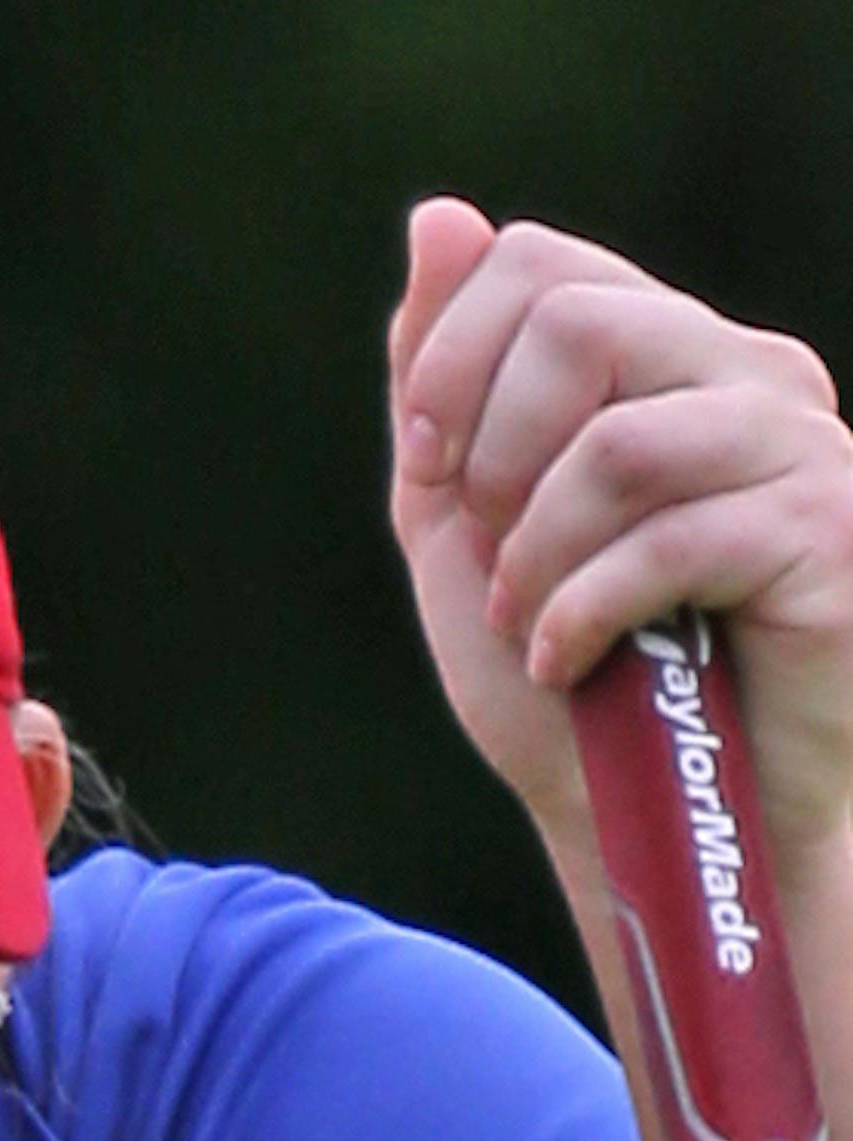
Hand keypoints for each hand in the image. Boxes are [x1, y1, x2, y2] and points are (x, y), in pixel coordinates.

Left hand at [388, 196, 852, 872]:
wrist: (653, 821)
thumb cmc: (569, 685)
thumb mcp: (467, 532)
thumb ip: (443, 390)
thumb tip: (439, 219)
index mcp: (662, 358)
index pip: (539, 263)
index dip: (450, 362)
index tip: (429, 470)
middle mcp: (742, 375)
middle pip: (576, 322)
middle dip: (492, 460)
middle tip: (496, 562)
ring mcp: (798, 446)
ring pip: (617, 441)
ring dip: (535, 558)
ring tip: (533, 627)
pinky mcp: (827, 533)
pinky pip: (673, 537)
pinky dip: (584, 613)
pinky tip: (569, 663)